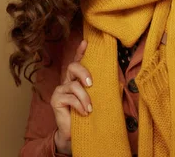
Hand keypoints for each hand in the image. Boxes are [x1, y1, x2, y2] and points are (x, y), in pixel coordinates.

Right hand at [50, 40, 92, 154]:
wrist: (76, 133)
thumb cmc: (87, 113)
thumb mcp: (97, 98)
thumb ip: (103, 88)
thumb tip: (119, 80)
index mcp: (77, 78)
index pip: (78, 61)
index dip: (80, 51)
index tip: (86, 42)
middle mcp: (67, 81)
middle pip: (72, 67)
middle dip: (83, 72)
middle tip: (91, 83)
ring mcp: (60, 90)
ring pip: (73, 85)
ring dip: (84, 97)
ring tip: (90, 108)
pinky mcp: (56, 100)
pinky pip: (69, 98)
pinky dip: (79, 105)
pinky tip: (84, 113)